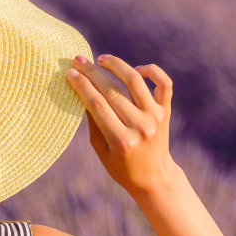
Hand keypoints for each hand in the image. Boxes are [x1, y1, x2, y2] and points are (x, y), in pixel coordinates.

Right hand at [65, 54, 174, 194]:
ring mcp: (155, 117)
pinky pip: (163, 83)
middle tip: (79, 60)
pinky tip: (136, 70)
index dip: (82, 86)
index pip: (97, 105)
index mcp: (121, 140)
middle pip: (111, 91)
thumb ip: (93, 122)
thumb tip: (83, 92)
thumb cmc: (121, 166)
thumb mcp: (100, 150)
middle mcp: (140, 126)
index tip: (70, 73)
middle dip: (92, 72)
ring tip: (103, 59)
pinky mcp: (166, 111)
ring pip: (135, 81)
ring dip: (117, 65)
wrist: (154, 176)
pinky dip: (151, 71)